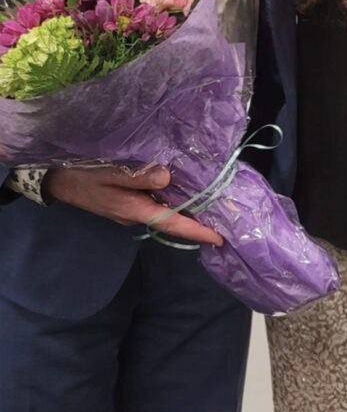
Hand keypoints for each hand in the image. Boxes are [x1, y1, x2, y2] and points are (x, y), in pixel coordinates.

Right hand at [44, 165, 223, 245]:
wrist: (56, 180)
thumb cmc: (81, 176)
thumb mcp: (107, 173)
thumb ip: (137, 177)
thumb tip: (166, 178)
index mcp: (134, 210)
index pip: (172, 224)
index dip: (197, 231)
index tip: (219, 237)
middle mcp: (136, 214)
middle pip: (172, 221)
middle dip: (198, 221)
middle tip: (226, 218)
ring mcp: (131, 210)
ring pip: (165, 211)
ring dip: (187, 210)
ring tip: (214, 203)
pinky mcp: (127, 202)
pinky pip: (156, 203)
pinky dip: (172, 200)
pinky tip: (184, 189)